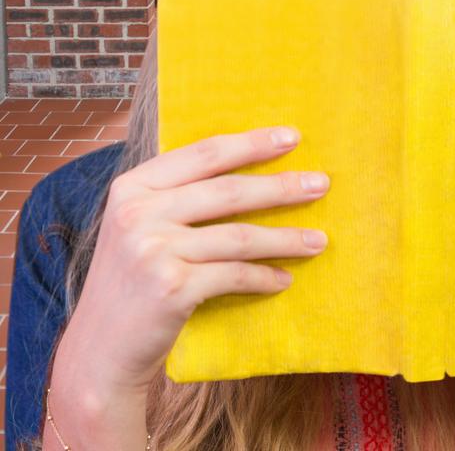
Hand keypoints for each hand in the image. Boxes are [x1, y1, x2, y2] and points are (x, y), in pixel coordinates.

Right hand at [47, 127, 329, 443]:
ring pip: (238, 235)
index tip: (292, 137)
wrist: (100, 351)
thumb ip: (175, 195)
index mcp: (132, 186)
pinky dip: (264, 276)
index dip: (251, 143)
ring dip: (285, 238)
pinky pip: (234, 275)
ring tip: (319, 240)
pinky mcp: (171, 288)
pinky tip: (285, 279)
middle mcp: (139, 212)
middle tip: (320, 183)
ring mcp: (153, 250)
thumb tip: (248, 164)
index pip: (203, 153)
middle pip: (227, 190)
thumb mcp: (138, 226)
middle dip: (280, 186)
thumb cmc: (131, 282)